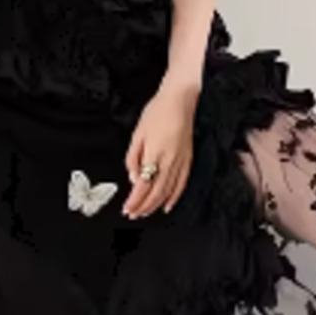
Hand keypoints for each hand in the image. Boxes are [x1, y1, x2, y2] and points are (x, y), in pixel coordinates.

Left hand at [122, 80, 198, 219]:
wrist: (181, 100)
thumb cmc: (158, 112)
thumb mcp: (138, 133)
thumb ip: (133, 157)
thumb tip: (132, 178)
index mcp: (155, 154)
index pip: (143, 185)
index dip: (134, 200)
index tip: (127, 208)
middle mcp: (170, 162)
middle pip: (156, 192)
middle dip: (143, 207)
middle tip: (133, 214)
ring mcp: (181, 162)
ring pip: (168, 192)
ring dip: (156, 205)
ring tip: (146, 213)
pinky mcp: (188, 160)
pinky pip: (181, 185)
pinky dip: (174, 197)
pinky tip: (168, 205)